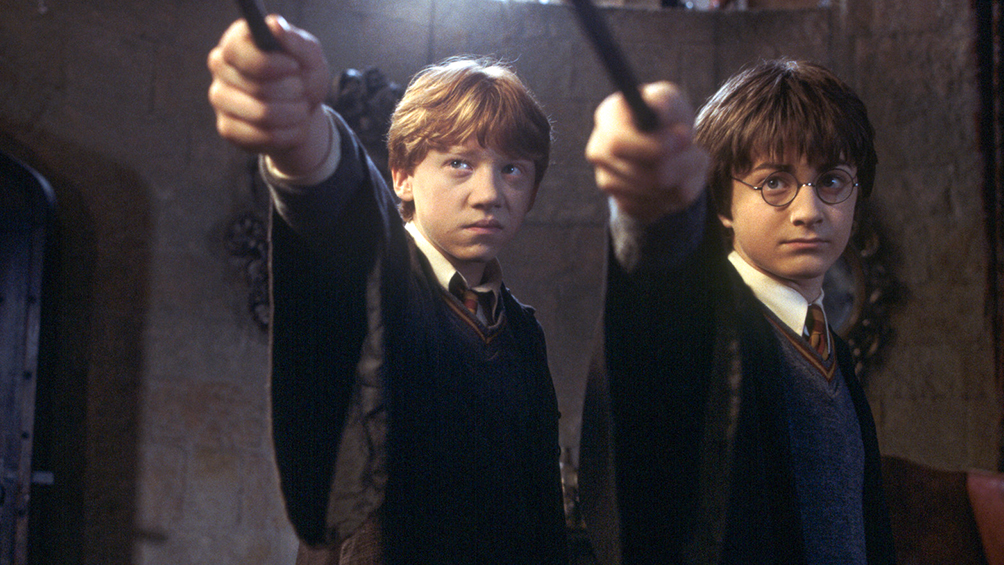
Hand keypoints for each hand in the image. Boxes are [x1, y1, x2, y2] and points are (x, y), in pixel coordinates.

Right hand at [207, 16, 331, 176]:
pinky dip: (289, 134)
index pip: (237, 51)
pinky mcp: (228, 128)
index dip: (268, 63)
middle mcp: (221, 67)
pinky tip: (294, 126)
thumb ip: (295, 42)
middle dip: (291, 92)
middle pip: (256, 87)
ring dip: (294, 114)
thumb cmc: (303, 74)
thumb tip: (274, 25)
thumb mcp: (309, 56)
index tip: (294, 67)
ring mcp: (221, 99)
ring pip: (261, 115)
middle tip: (301, 89)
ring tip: (301, 108)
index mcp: (237, 41)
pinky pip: (262, 137)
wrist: (303, 109)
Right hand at [585, 82, 708, 222]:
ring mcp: (609, 182)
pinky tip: (676, 179)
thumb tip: (667, 121)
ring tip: (688, 161)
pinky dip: (679, 195)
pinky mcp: (624, 204)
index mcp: (607, 118)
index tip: (685, 139)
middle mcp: (600, 152)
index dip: (655, 146)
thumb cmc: (664, 117)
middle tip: (697, 153)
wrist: (660, 144)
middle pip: (649, 175)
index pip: (619, 143)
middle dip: (684, 164)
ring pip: (663, 193)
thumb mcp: (669, 100)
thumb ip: (668, 104)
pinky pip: (662, 207)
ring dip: (687, 178)